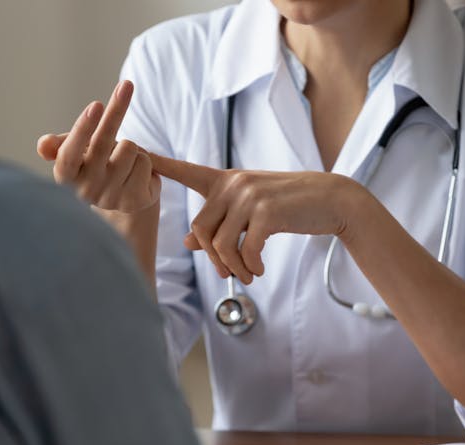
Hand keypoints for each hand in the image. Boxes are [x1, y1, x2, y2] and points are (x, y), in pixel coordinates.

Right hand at [37, 81, 160, 213]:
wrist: (122, 196)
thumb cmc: (94, 165)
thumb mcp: (75, 151)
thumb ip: (58, 145)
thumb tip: (43, 145)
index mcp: (66, 176)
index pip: (69, 154)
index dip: (82, 129)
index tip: (96, 104)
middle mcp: (87, 190)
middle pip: (103, 143)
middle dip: (116, 110)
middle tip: (127, 85)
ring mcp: (112, 197)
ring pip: (129, 149)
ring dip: (131, 147)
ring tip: (124, 158)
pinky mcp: (135, 201)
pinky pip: (145, 162)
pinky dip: (145, 160)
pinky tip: (137, 172)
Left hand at [150, 154, 366, 283]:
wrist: (330, 199)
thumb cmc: (288, 206)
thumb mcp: (250, 210)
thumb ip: (220, 222)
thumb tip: (188, 242)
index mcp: (225, 180)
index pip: (185, 170)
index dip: (159, 163)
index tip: (134, 148)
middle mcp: (233, 183)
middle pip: (199, 229)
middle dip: (212, 258)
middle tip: (229, 273)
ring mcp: (249, 196)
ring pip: (220, 243)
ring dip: (232, 268)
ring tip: (247, 275)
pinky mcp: (267, 211)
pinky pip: (244, 249)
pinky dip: (249, 266)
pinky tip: (258, 270)